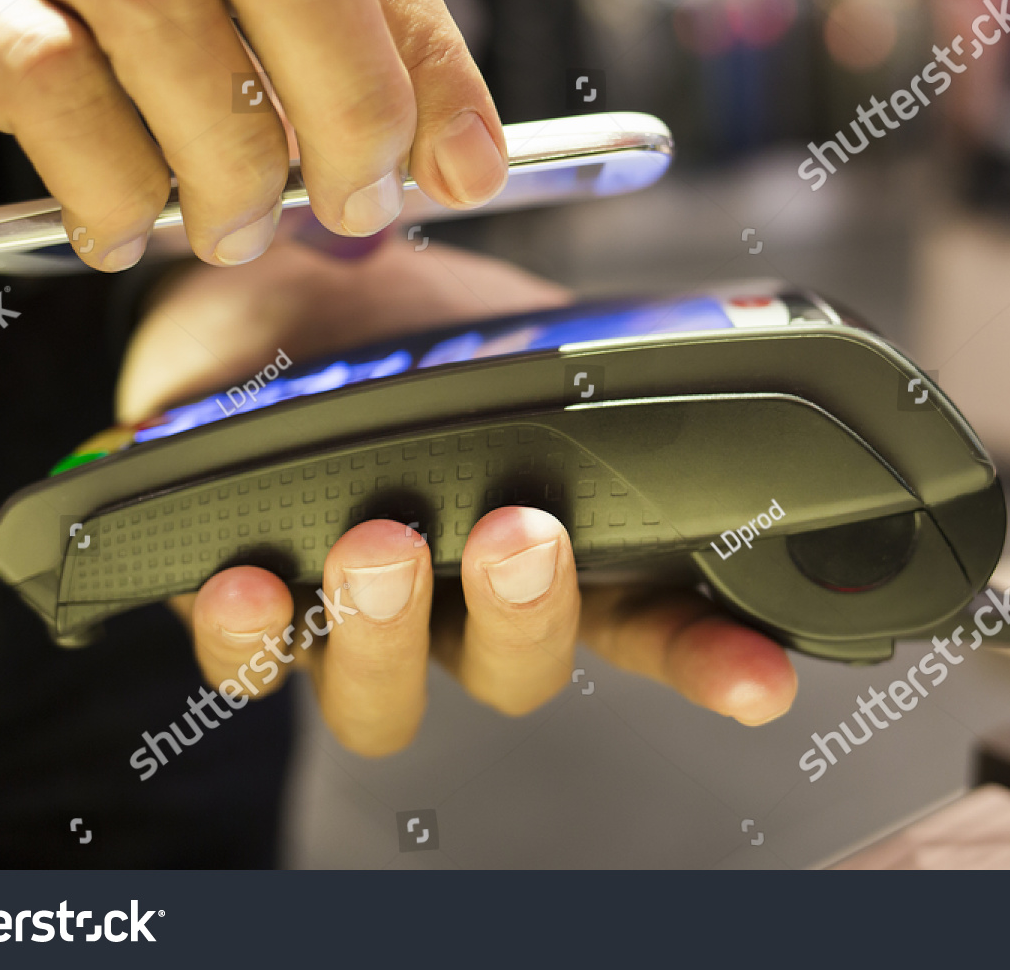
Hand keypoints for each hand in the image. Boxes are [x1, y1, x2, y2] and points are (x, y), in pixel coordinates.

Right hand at [0, 0, 506, 268]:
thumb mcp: (156, 12)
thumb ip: (278, 60)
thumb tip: (419, 158)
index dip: (431, 50)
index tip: (472, 164)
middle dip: (351, 95)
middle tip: (354, 203)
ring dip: (229, 152)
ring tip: (227, 228)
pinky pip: (42, 75)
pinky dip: (107, 178)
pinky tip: (112, 227)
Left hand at [121, 239, 798, 754]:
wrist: (257, 307)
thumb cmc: (394, 323)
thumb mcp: (490, 320)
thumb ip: (556, 343)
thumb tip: (644, 331)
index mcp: (543, 541)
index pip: (645, 621)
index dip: (706, 661)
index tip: (762, 681)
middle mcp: (456, 605)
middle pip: (517, 672)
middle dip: (524, 616)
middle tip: (519, 534)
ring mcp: (355, 622)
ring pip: (384, 701)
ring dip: (384, 635)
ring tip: (377, 543)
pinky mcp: (254, 617)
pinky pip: (250, 668)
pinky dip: (250, 636)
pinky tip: (247, 582)